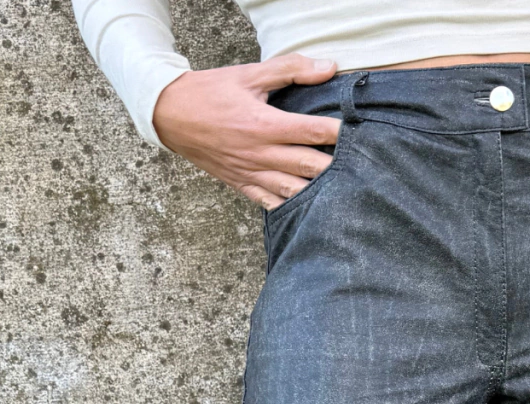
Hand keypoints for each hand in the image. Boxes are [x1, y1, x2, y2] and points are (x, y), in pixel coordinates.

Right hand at [153, 54, 340, 209]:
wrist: (171, 115)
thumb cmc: (211, 92)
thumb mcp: (249, 74)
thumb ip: (290, 69)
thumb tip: (328, 67)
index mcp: (263, 123)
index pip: (312, 131)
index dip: (338, 133)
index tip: (357, 133)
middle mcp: (260, 153)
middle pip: (309, 166)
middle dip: (335, 167)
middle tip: (358, 167)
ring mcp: (251, 173)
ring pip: (294, 191)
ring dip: (318, 193)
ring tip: (341, 192)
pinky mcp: (242, 185)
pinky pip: (271, 204)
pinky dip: (291, 208)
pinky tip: (310, 210)